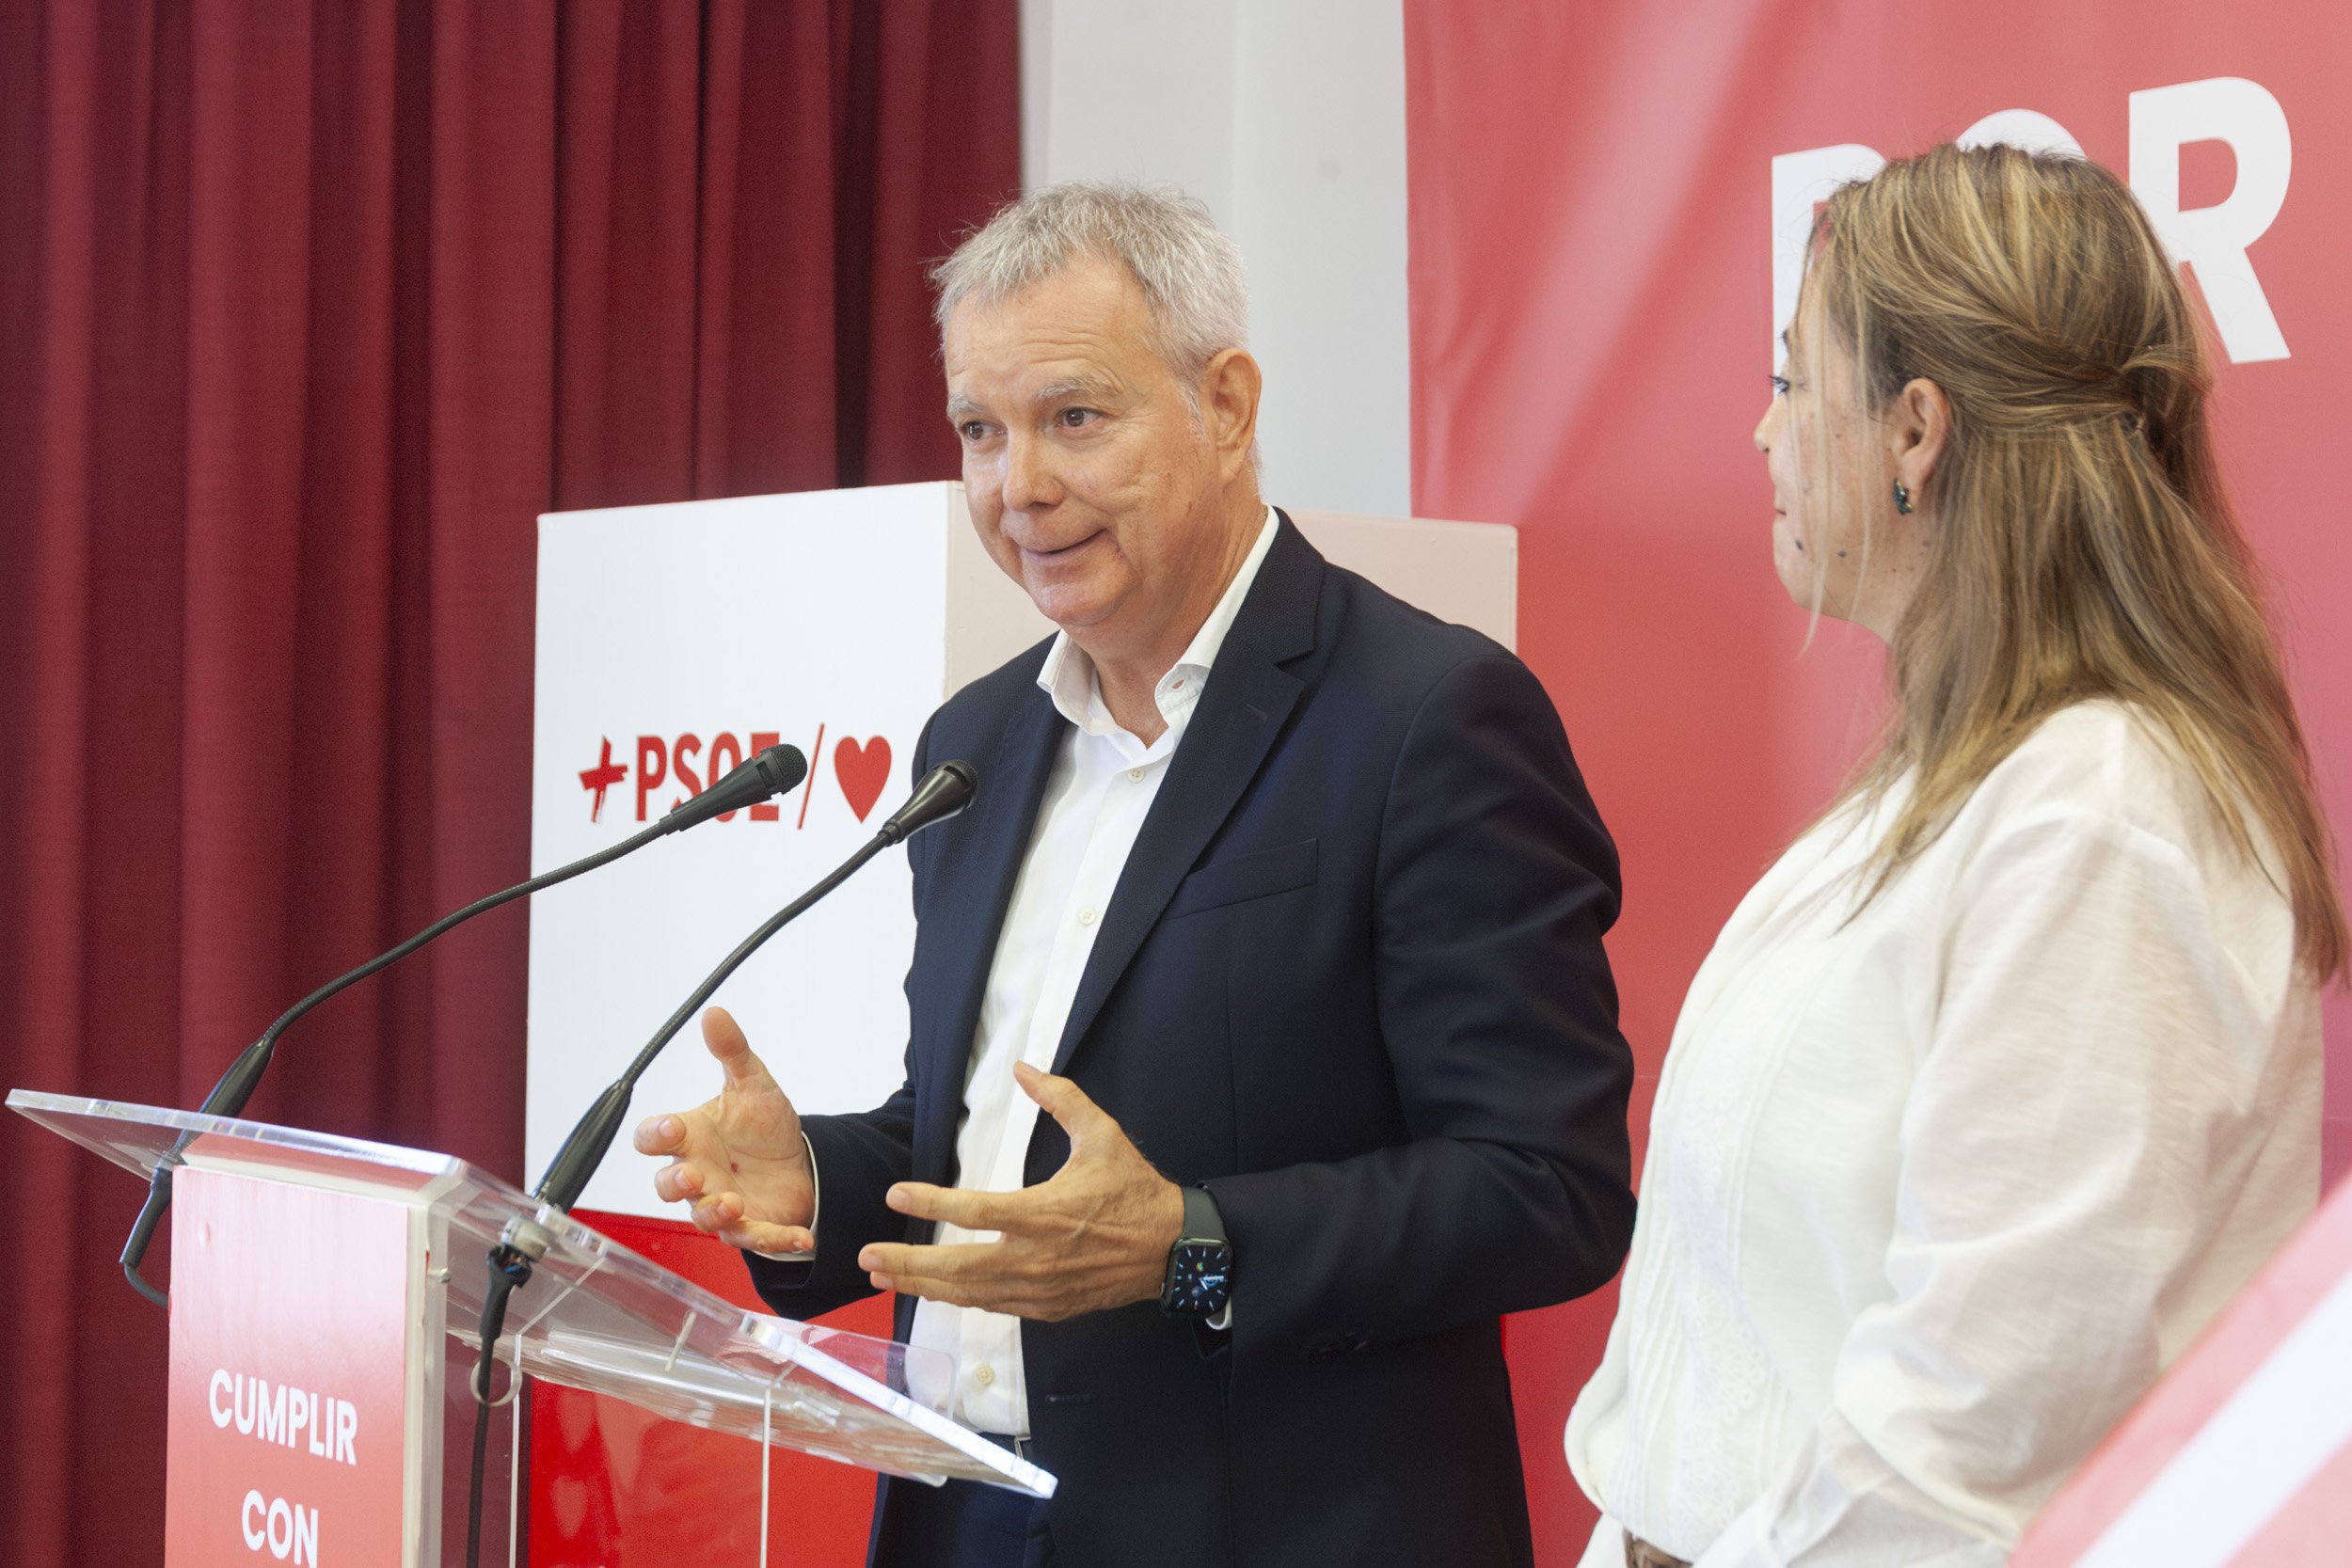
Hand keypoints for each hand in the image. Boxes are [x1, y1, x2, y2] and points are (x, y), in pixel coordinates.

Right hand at [632, 1006, 816, 1253]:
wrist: (798, 1160)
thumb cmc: (761, 1126)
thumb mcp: (753, 1084)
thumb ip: (732, 1051)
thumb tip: (715, 1013)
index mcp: (692, 1137)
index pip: (654, 1138)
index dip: (655, 1134)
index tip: (672, 1125)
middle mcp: (699, 1174)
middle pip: (667, 1186)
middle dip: (676, 1183)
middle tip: (694, 1174)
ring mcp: (722, 1203)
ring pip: (705, 1218)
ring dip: (716, 1214)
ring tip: (734, 1203)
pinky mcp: (752, 1227)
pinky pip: (758, 1239)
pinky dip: (778, 1241)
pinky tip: (801, 1236)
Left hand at [859, 1062, 1184, 1321]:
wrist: (1172, 1249)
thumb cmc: (1134, 1190)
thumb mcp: (1102, 1135)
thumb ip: (1061, 1098)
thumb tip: (1023, 1068)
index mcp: (1045, 1213)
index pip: (975, 1211)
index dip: (931, 1204)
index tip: (896, 1195)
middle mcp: (1036, 1258)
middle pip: (958, 1267)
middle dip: (908, 1264)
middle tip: (868, 1257)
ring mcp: (1040, 1289)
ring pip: (969, 1294)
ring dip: (923, 1286)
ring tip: (883, 1277)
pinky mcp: (1047, 1308)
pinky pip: (992, 1306)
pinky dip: (958, 1299)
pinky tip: (933, 1291)